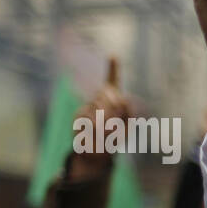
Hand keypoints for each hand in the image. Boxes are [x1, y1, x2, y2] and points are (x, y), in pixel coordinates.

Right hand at [71, 56, 131, 181]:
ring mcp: (88, 106)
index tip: (113, 55)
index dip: (113, 68)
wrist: (98, 151)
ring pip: (99, 104)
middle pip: (107, 92)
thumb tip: (119, 100)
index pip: (112, 80)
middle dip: (115, 105)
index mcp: (112, 99)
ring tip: (109, 130)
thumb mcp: (128, 126)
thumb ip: (128, 112)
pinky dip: (96, 125)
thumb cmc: (115, 137)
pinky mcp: (78, 115)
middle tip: (117, 120)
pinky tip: (97, 132)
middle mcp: (98, 99)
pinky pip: (89, 115)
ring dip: (107, 118)